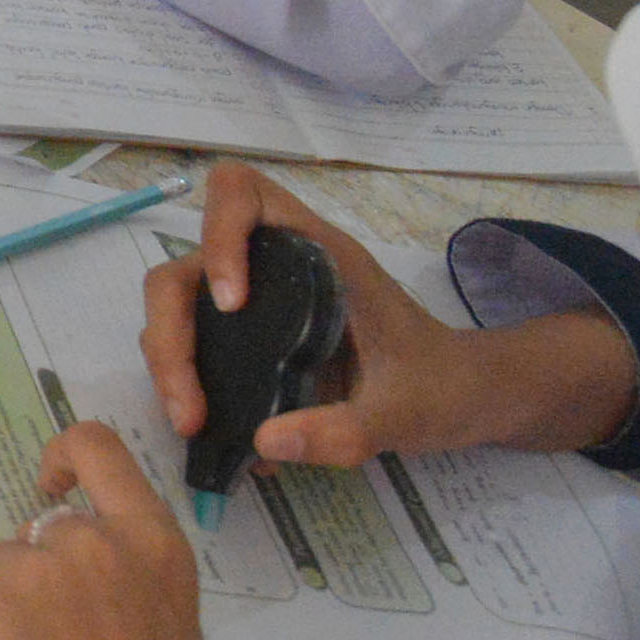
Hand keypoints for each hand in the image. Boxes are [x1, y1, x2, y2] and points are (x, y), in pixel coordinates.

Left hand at [0, 424, 270, 639]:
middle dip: (36, 571)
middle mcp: (93, 540)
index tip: (49, 482)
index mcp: (154, 543)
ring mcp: (36, 570)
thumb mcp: (171, 624)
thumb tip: (74, 574)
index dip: (64, 454)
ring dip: (2, 599)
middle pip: (37, 526)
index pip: (97, 447)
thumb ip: (128, 580)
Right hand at [141, 163, 639, 469]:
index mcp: (319, 254)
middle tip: (188, 405)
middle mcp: (278, 267)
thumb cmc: (446, 386)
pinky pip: (198, 346)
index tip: (230, 304)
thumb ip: (345, 430)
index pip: (242, 195)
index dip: (217, 235)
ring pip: (181, 306)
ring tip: (192, 424)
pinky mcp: (254, 339)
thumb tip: (262, 444)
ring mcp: (261, 302)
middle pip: (187, 264)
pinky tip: (213, 433)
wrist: (469, 399)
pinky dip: (188, 384)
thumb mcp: (406, 414)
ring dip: (170, 361)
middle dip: (170, 330)